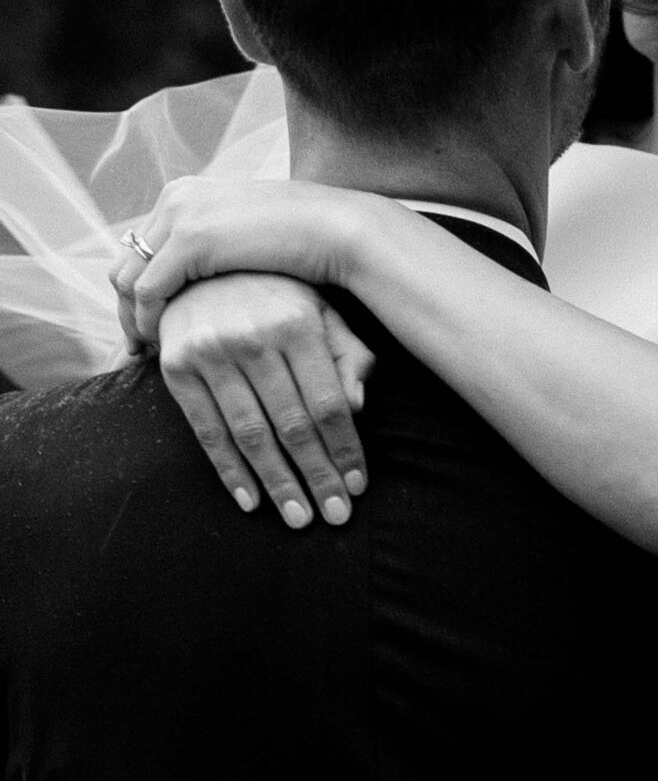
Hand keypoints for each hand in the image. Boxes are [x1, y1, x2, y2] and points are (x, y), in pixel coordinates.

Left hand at [109, 174, 379, 348]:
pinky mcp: (191, 240)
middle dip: (125, 308)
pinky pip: (147, 291)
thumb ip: (216, 253)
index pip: (140, 247)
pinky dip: (149, 322)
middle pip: (124, 261)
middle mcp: (175, 198)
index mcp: (187, 193)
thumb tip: (202, 280)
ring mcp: (180, 216)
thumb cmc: (304, 245)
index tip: (147, 328)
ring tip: (148, 353)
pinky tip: (165, 346)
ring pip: (126, 278)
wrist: (335, 230)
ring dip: (133, 319)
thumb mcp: (245, 243)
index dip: (137, 291)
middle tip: (136, 348)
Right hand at [158, 273, 374, 527]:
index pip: (328, 402)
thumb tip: (357, 405)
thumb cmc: (274, 292)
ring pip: (252, 435)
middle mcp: (252, 337)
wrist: (199, 262)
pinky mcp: (176, 366)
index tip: (358, 486)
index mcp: (296, 322)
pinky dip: (230, 471)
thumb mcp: (320, 309)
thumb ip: (347, 354)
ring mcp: (210, 352)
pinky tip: (251, 501)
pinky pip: (207, 431)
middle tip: (335, 517)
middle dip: (318, 476)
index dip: (345, 448)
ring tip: (300, 517)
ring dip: (278, 483)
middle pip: (293, 425)